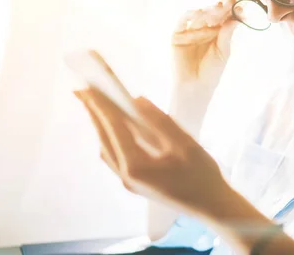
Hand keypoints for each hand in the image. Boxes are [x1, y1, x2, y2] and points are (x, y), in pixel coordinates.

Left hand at [74, 87, 232, 217]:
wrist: (212, 206)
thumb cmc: (202, 175)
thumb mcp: (184, 144)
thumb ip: (159, 121)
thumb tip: (137, 100)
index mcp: (136, 166)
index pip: (113, 129)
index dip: (101, 105)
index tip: (88, 86)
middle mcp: (126, 176)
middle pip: (104, 139)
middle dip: (93, 113)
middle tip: (81, 89)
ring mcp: (129, 182)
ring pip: (106, 149)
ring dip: (100, 125)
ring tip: (93, 104)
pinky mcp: (135, 182)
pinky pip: (115, 157)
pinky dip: (110, 137)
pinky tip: (113, 127)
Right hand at [171, 0, 239, 86]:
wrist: (195, 86)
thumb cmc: (211, 72)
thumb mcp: (223, 52)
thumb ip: (227, 34)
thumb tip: (236, 17)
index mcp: (216, 34)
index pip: (223, 19)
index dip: (230, 11)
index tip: (238, 4)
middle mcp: (203, 30)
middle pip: (212, 15)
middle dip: (220, 9)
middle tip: (227, 3)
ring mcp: (190, 32)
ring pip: (198, 16)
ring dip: (207, 10)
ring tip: (216, 9)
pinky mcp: (177, 34)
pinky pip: (182, 21)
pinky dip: (190, 14)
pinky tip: (199, 12)